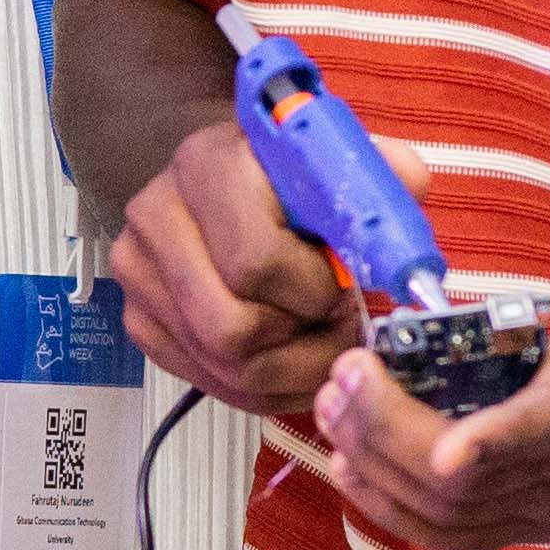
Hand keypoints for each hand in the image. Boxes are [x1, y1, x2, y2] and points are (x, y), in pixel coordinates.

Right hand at [107, 119, 359, 415]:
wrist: (224, 184)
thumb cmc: (286, 180)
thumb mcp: (337, 162)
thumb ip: (378, 171)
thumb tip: (411, 185)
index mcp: (208, 165)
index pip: (256, 262)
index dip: (314, 293)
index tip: (344, 286)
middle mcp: (156, 217)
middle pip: (231, 329)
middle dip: (303, 343)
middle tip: (338, 325)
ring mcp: (138, 273)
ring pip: (223, 366)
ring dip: (289, 370)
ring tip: (320, 341)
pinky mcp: (138, 319)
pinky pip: (208, 382)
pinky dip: (261, 387)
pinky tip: (290, 357)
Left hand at [309, 130, 549, 549]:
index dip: (497, 442)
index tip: (445, 449)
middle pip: (469, 482)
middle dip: (389, 433)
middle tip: (342, 372)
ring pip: (452, 518)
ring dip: (380, 468)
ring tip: (335, 403)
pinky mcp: (547, 519)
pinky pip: (458, 536)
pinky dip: (397, 508)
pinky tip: (356, 458)